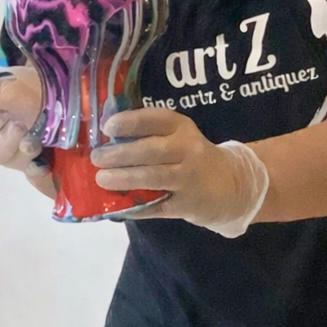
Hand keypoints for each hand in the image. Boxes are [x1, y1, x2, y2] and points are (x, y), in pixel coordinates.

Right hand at [0, 67, 43, 173]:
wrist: (53, 89)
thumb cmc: (20, 86)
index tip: (1, 114)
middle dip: (8, 138)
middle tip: (20, 125)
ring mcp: (17, 156)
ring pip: (13, 162)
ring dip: (23, 153)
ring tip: (34, 141)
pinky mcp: (37, 163)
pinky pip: (34, 177)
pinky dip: (38, 173)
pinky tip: (43, 167)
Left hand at [92, 108, 269, 236]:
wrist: (230, 184)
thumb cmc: (190, 156)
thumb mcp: (178, 136)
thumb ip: (147, 134)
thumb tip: (103, 137)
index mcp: (182, 128)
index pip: (156, 120)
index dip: (130, 122)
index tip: (108, 128)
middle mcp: (188, 150)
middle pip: (151, 151)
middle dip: (119, 154)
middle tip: (96, 158)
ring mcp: (189, 179)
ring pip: (153, 178)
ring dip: (124, 179)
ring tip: (102, 179)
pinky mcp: (187, 204)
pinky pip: (156, 206)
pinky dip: (135, 207)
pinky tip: (117, 206)